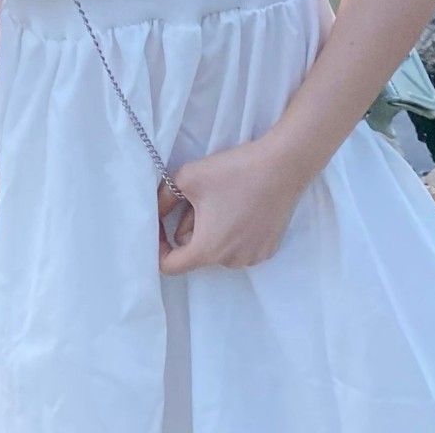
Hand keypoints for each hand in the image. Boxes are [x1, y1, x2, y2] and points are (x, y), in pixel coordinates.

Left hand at [155, 135, 309, 274]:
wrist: (280, 167)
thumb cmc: (231, 172)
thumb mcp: (186, 179)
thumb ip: (163, 200)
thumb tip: (154, 213)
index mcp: (207, 250)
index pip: (170, 266)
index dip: (158, 247)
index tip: (159, 227)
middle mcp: (230, 262)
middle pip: (195, 254)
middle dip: (189, 229)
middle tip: (195, 199)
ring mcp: (252, 258)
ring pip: (217, 249)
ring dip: (210, 231)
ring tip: (220, 200)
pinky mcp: (267, 250)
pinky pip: (238, 247)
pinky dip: (232, 233)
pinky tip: (239, 207)